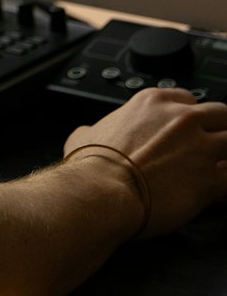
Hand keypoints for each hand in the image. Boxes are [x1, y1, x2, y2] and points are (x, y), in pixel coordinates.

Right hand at [64, 87, 226, 237]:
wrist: (101, 192)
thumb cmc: (92, 167)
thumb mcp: (83, 135)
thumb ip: (93, 129)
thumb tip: (86, 134)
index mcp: (152, 102)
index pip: (189, 99)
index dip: (190, 117)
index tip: (188, 131)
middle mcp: (180, 119)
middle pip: (222, 114)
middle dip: (219, 131)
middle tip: (211, 148)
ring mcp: (198, 147)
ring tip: (218, 169)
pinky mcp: (209, 179)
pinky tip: (218, 195)